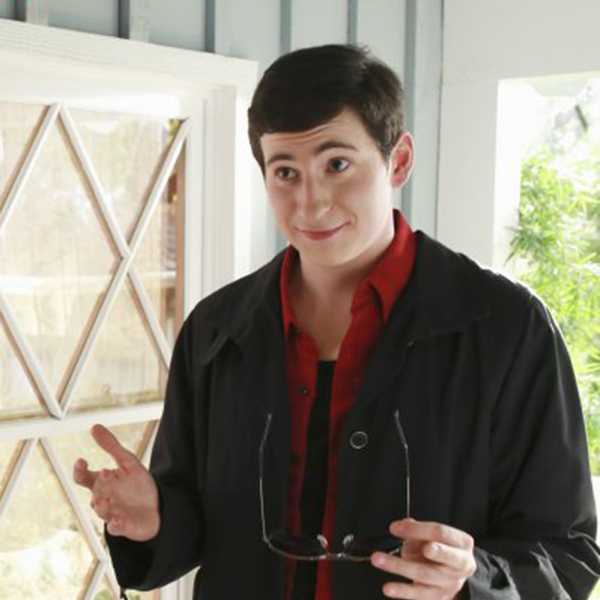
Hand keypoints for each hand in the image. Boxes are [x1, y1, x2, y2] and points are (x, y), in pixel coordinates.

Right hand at [73, 424, 159, 541]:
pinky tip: (119, 519)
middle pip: (93, 494)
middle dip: (98, 487)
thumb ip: (111, 445)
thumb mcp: (128, 461)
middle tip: (104, 475)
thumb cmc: (137, 484)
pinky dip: (116, 524)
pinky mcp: (122, 526)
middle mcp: (103, 498)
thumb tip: (94, 426)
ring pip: (101, 511)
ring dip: (102, 506)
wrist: (157, 507)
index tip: (82, 461)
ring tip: (104, 500)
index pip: (84, 477)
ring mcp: (111, 513)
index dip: (79, 470)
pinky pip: (115, 527)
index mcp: (102, 482)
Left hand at [371, 518, 475, 598]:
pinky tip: (389, 588)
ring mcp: (450, 584)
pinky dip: (403, 592)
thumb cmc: (440, 547)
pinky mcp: (438, 597)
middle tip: (411, 547)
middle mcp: (460, 565)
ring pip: (425, 576)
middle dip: (433, 552)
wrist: (452, 573)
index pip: (440, 533)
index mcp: (461, 543)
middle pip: (444, 557)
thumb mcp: (432, 535)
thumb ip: (418, 529)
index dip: (417, 529)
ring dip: (400, 567)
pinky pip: (419, 595)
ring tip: (380, 560)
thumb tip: (402, 526)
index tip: (394, 528)